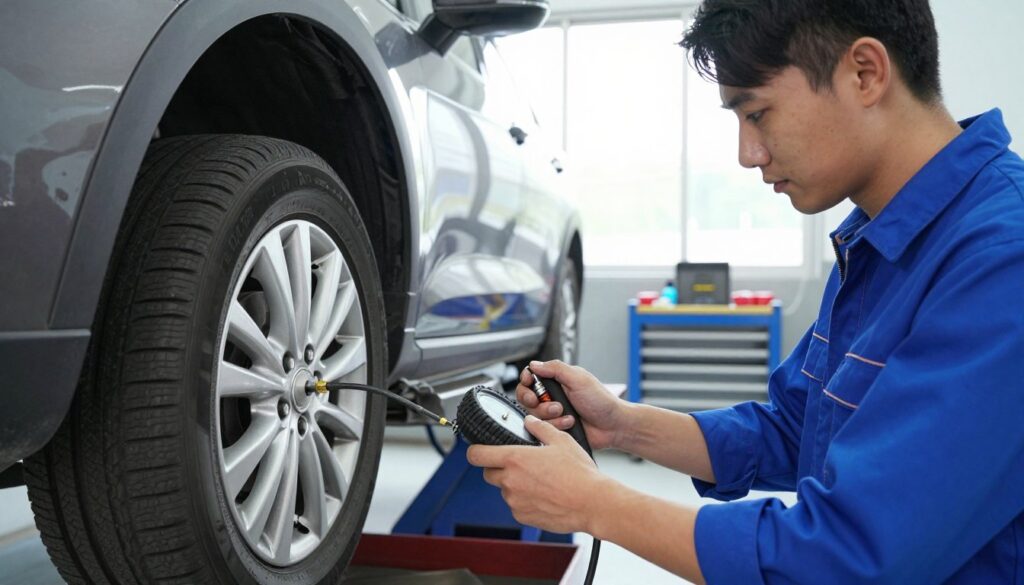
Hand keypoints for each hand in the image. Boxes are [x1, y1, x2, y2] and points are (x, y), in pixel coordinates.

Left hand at [466, 415, 605, 533]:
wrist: (592, 503)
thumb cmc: (579, 474)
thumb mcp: (561, 441)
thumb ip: (540, 428)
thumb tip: (530, 421)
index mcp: (515, 459)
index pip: (476, 455)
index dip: (475, 450)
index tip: (480, 449)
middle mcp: (510, 481)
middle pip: (488, 473)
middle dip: (498, 467)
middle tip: (518, 464)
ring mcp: (515, 501)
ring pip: (504, 490)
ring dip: (513, 484)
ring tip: (539, 480)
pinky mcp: (523, 516)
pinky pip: (516, 505)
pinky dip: (524, 499)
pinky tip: (543, 494)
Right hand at [516, 360, 627, 450]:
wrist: (613, 426)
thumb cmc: (601, 401)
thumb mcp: (579, 379)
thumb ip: (555, 369)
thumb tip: (534, 364)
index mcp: (557, 379)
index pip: (530, 376)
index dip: (526, 381)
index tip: (529, 383)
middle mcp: (553, 395)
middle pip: (527, 397)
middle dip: (537, 402)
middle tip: (553, 405)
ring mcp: (553, 412)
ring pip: (534, 414)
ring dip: (550, 415)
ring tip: (568, 414)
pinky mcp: (555, 426)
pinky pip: (543, 427)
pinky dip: (556, 425)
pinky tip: (570, 423)